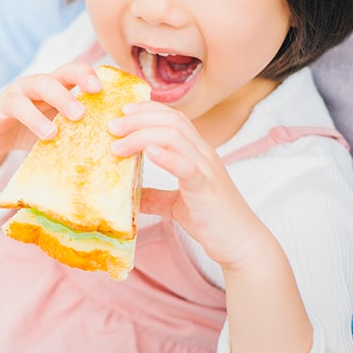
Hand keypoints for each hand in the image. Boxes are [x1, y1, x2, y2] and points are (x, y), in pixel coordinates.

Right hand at [0, 62, 101, 154]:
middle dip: (62, 96)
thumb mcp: (58, 124)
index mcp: (50, 87)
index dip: (83, 75)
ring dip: (33, 117)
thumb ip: (81, 127)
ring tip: (49, 135)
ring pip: (17, 102)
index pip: (68, 72)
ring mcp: (4, 102)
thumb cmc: (35, 126)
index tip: (99, 88)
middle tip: (80, 115)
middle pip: (44, 83)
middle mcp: (27, 89)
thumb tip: (120, 141)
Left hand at [108, 101, 266, 269]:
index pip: (174, 118)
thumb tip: (131, 196)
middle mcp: (203, 154)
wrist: (241, 243)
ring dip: (142, 136)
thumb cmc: (212, 221)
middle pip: (171, 121)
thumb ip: (155, 197)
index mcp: (197, 153)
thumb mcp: (175, 205)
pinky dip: (166, 157)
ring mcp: (206, 169)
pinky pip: (187, 166)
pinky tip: (148, 153)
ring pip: (175, 137)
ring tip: (118, 145)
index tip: (123, 111)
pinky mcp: (206, 188)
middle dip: (138, 119)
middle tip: (112, 126)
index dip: (147, 109)